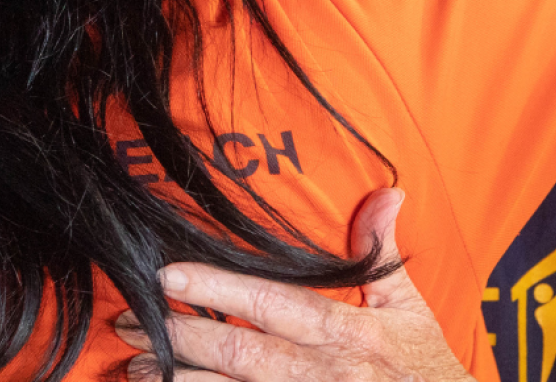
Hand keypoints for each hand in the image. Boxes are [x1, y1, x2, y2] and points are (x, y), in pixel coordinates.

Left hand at [115, 189, 474, 381]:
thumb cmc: (426, 373)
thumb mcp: (412, 310)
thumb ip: (382, 252)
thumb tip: (387, 193)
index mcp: (350, 334)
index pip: (276, 305)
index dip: (219, 291)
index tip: (169, 277)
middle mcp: (327, 375)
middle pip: (242, 355)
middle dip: (181, 340)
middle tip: (129, 324)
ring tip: (138, 371)